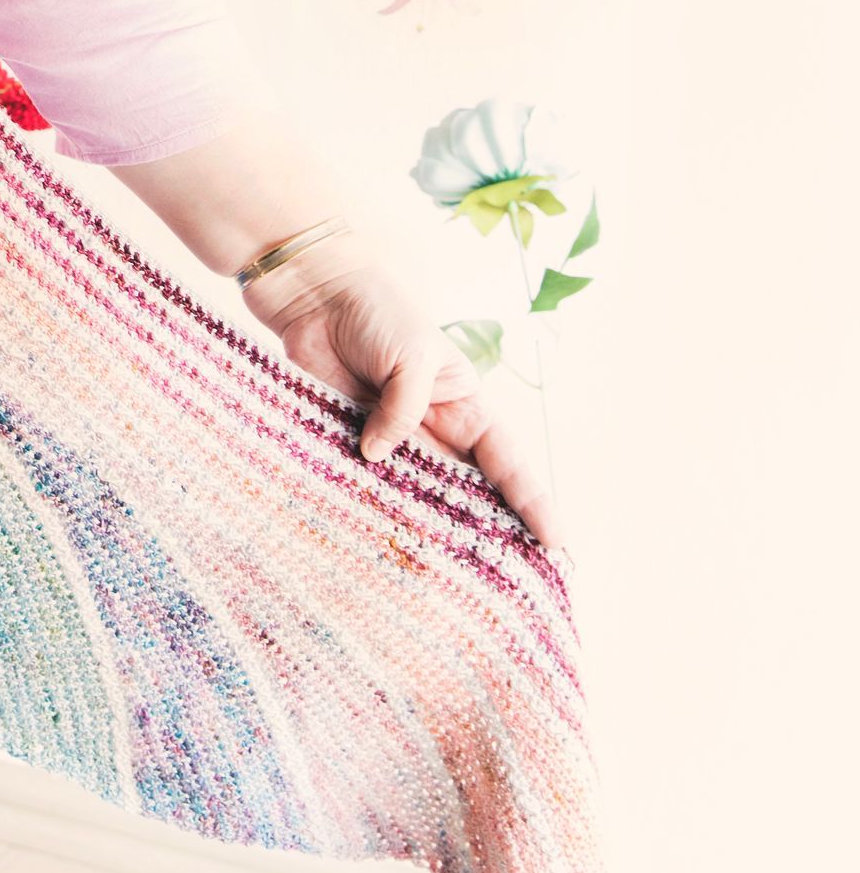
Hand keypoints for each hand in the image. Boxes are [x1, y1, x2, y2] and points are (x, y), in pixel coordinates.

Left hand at [246, 233, 563, 552]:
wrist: (317, 293)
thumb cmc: (378, 312)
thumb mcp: (413, 355)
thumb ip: (405, 408)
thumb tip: (378, 457)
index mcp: (464, 403)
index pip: (506, 460)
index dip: (531, 501)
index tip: (554, 541)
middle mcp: (433, 428)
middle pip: (467, 488)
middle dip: (487, 529)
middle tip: (507, 579)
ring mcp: (391, 437)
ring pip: (417, 493)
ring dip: (426, 526)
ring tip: (444, 575)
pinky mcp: (348, 438)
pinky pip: (366, 480)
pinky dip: (372, 505)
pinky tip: (377, 536)